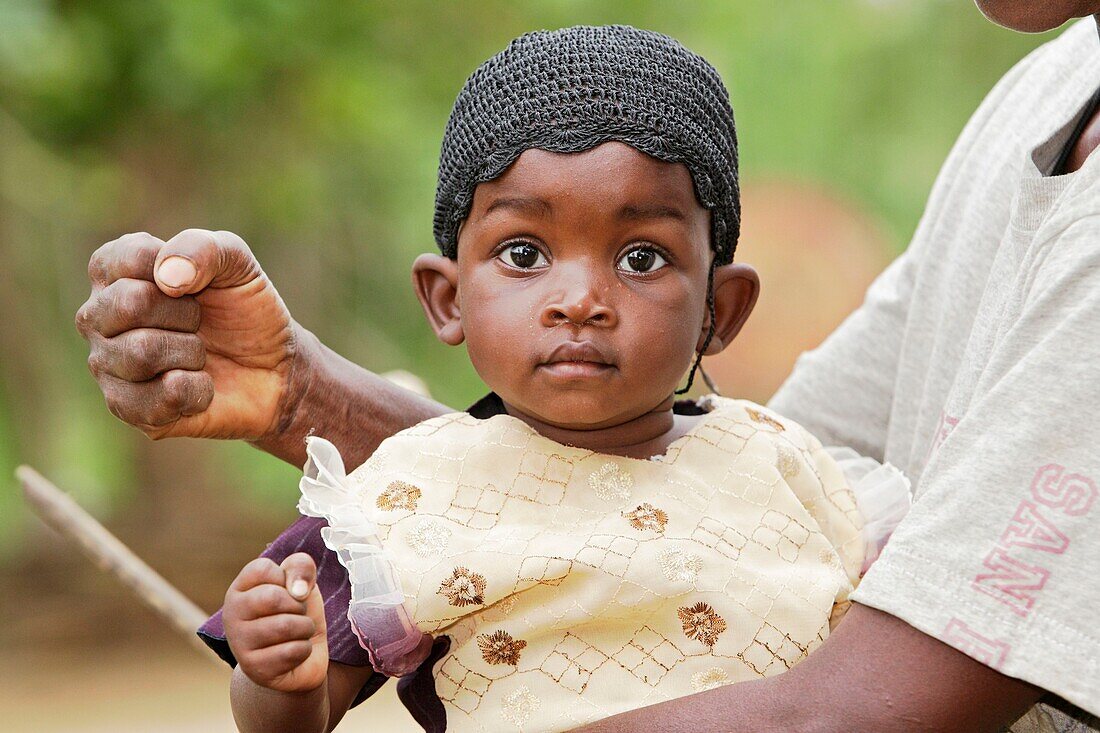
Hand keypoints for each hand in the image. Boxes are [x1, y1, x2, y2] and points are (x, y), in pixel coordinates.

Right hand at [75, 229, 303, 440]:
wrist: (274, 369)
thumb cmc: (244, 311)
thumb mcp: (236, 263)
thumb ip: (202, 248)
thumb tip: (167, 277)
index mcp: (113, 274)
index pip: (125, 258)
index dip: (178, 271)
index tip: (196, 284)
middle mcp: (99, 318)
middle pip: (129, 304)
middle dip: (186, 313)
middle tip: (200, 322)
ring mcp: (108, 365)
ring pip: (140, 353)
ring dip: (192, 352)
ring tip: (199, 355)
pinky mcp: (128, 409)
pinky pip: (159, 398)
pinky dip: (197, 389)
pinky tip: (201, 385)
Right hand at [223, 553, 328, 692]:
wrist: (301, 660)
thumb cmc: (296, 614)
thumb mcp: (302, 582)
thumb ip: (301, 567)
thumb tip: (298, 590)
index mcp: (239, 589)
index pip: (262, 569)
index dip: (286, 577)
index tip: (287, 590)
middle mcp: (231, 614)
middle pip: (273, 598)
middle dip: (299, 606)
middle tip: (297, 614)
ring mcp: (239, 643)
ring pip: (285, 626)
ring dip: (305, 628)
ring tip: (298, 633)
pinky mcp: (253, 668)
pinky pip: (291, 651)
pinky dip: (304, 649)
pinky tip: (294, 653)